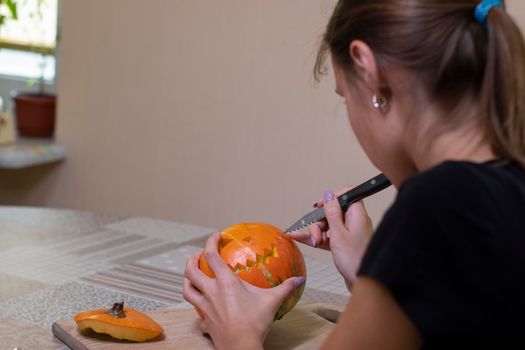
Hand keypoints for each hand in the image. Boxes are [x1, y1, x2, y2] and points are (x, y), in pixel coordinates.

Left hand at [183, 232, 305, 349]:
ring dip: (187, 279)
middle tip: (198, 255)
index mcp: (225, 283)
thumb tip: (300, 279)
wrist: (241, 348)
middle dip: (192, 259)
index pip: (211, 256)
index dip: (211, 241)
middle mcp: (211, 292)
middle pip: (191, 271)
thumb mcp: (272, 302)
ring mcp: (205, 307)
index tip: (216, 235)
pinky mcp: (204, 321)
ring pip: (187, 289)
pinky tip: (203, 306)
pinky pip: (195, 310)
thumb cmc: (255, 323)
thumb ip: (286, 288)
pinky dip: (196, 305)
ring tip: (192, 275)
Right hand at [288, 187, 372, 289]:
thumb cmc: (354, 260)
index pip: (346, 195)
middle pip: (332, 212)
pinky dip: (318, 238)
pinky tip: (301, 239)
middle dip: (319, 221)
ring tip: (314, 242)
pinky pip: (328, 236)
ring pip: (328, 224)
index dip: (331, 198)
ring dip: (317, 232)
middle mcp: (354, 221)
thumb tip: (329, 193)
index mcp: (357, 214)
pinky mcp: (344, 244)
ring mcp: (349, 233)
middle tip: (316, 234)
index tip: (319, 206)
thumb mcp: (338, 234)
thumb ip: (332, 212)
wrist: (361, 283)